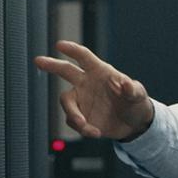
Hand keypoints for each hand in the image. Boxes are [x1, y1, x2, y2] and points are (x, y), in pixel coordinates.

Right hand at [33, 40, 154, 139]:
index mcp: (99, 71)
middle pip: (65, 70)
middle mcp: (86, 83)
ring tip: (84, 125)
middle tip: (38, 60)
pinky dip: (82, 128)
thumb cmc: (136, 103)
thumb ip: (133, 90)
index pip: (84, 57)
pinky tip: (96, 132)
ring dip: (73, 113)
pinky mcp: (81, 117)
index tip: (59, 45)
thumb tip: (126, 84)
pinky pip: (73, 121)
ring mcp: (82, 100)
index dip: (72, 50)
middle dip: (51, 65)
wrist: (134, 125)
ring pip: (67, 102)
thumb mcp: (139, 96)